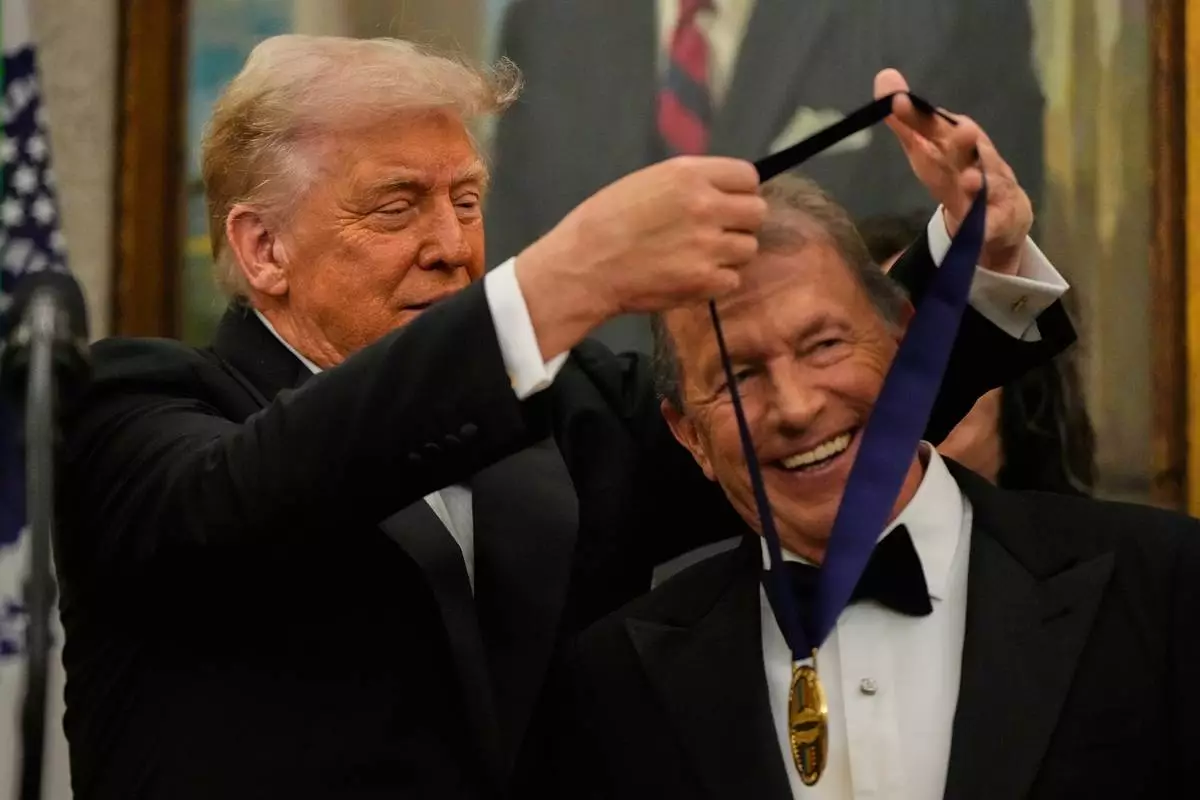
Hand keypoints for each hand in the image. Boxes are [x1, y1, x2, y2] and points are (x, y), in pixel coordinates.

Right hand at [516, 156, 765, 356]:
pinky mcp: (705, 281)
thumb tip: (721, 192)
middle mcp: (706, 206)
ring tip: (698, 256)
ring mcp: (709, 245)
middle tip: (716, 232)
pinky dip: (716, 281)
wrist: (583, 266)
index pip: (748, 176)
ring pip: (748, 248)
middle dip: (740, 222)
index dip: (739, 191)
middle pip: (756, 212)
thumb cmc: (604, 221)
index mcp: (689, 175)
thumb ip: (689, 183)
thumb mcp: (647, 182)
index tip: (728, 202)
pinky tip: (690, 276)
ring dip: (729, 254)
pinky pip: (732, 279)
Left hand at [874, 69, 1031, 275]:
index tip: (898, 102)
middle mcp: (975, 158)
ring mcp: (990, 188)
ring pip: (987, 183)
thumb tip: (884, 78)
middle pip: (968, 148)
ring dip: (980, 182)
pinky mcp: (995, 219)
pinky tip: (982, 227)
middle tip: (962, 130)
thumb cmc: (957, 171)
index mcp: (954, 139)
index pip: (935, 124)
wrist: (1002, 212)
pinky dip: (987, 225)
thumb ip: (907, 120)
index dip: (917, 115)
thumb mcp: (928, 147)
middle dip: (965, 139)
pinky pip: (991, 224)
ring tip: (971, 180)